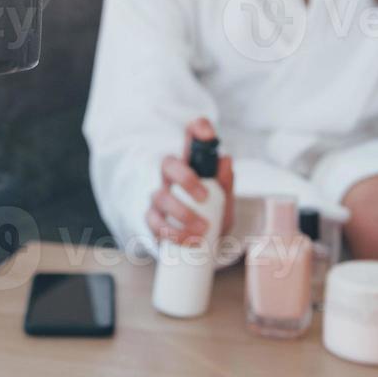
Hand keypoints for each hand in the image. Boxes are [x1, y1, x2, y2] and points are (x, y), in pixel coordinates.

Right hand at [146, 117, 234, 245]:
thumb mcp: (224, 201)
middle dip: (186, 178)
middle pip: (168, 163)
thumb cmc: (211, 216)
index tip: (208, 134)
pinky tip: (188, 239)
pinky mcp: (152, 219)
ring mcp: (159, 196)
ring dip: (182, 213)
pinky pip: (155, 222)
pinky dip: (173, 232)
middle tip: (205, 197)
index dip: (197, 130)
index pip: (191, 138)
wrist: (198, 247)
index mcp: (192, 165)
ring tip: (202, 228)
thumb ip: (225, 182)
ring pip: (161, 196)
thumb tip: (226, 160)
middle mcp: (171, 176)